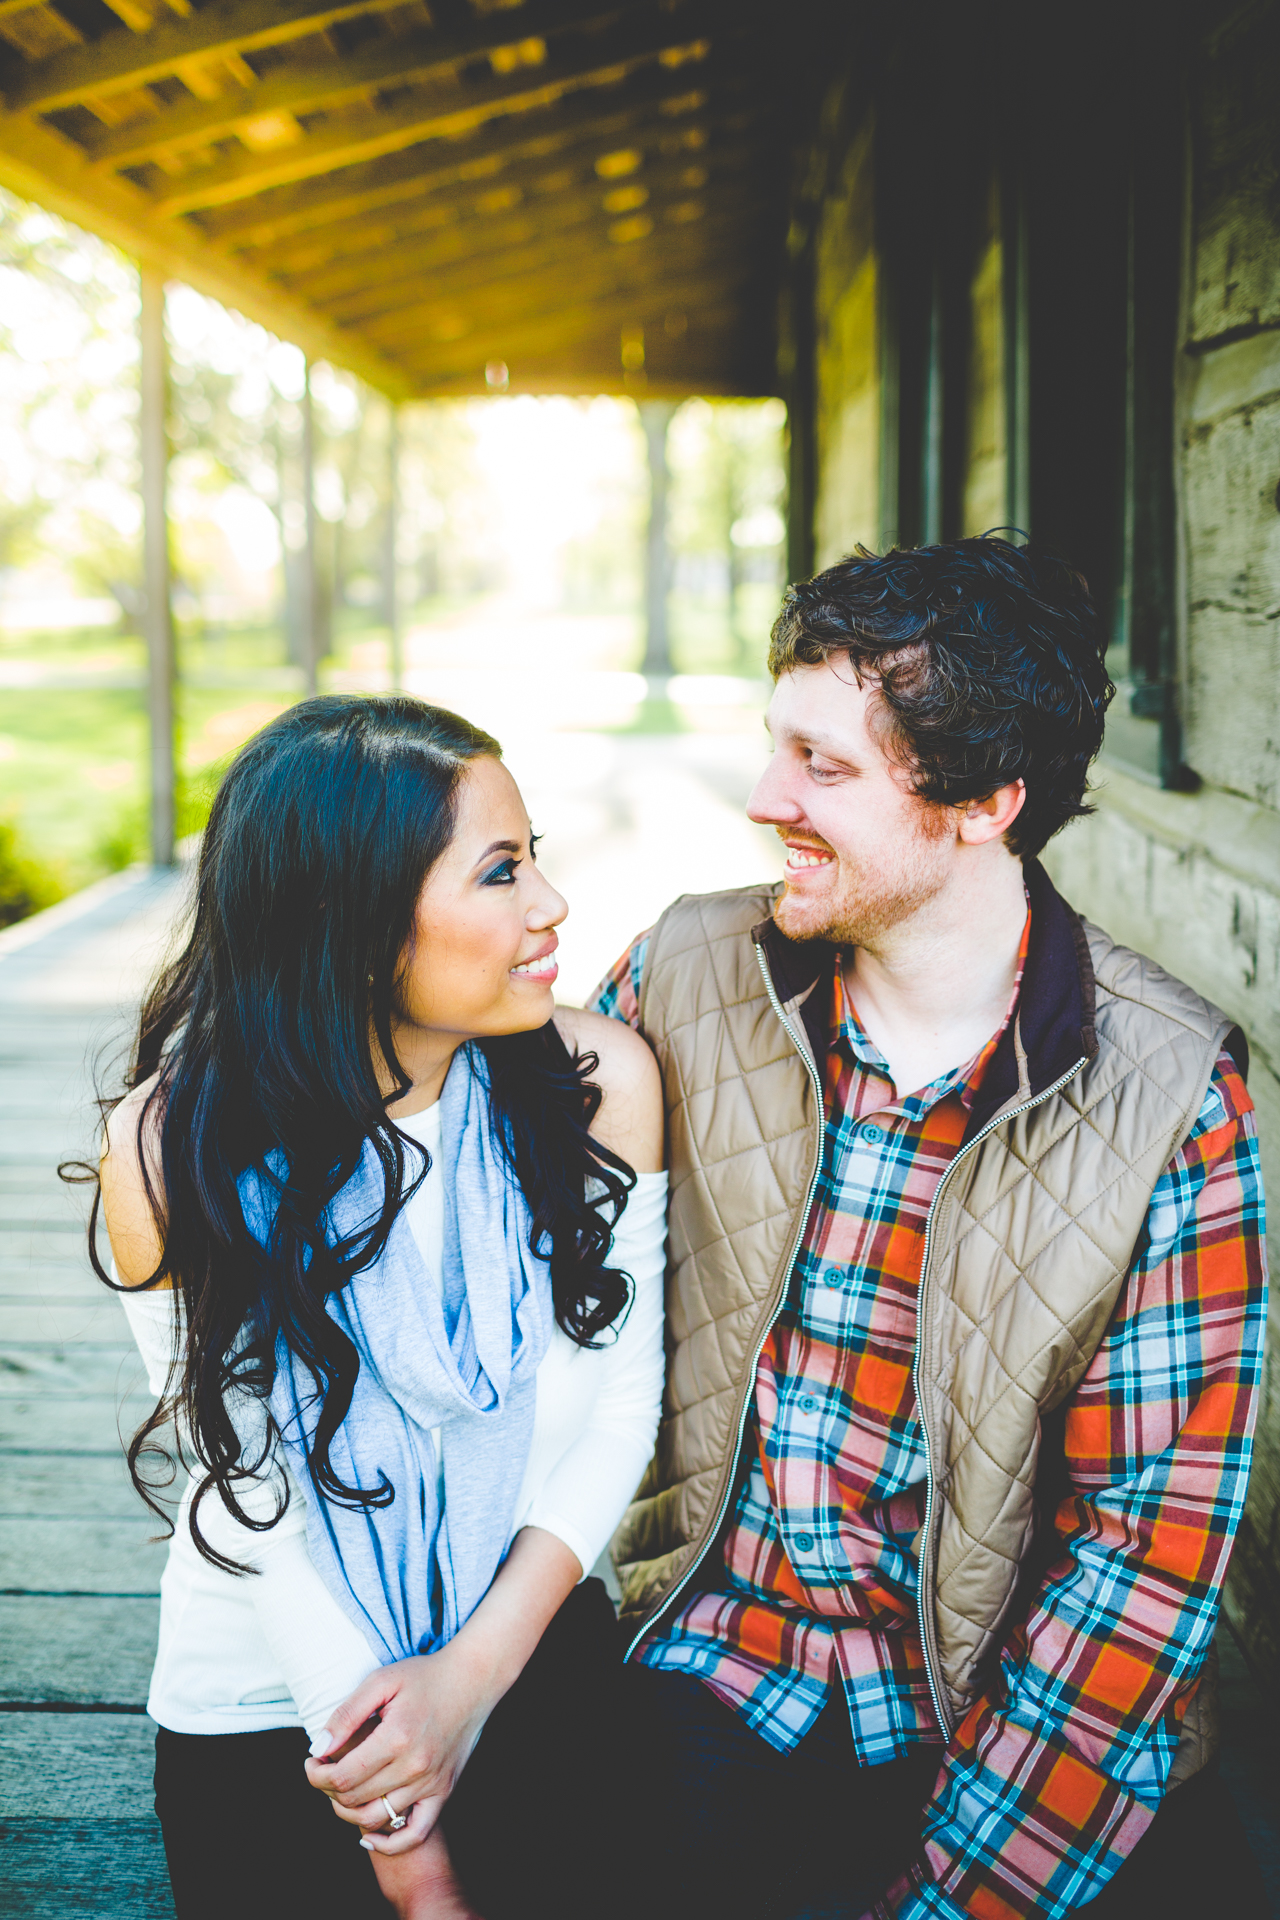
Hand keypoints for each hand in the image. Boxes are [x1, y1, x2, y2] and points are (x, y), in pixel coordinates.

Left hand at [304, 1526, 579, 1856]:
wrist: (473, 1680)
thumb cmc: (424, 1676)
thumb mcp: (381, 1681)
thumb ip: (347, 1715)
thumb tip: (318, 1749)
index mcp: (396, 1737)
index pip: (342, 1776)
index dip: (316, 1775)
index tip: (310, 1762)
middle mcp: (415, 1767)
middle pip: (355, 1799)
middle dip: (328, 1790)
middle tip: (322, 1772)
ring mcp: (431, 1783)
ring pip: (377, 1819)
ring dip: (348, 1813)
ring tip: (340, 1793)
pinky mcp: (443, 1791)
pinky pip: (415, 1832)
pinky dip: (390, 1844)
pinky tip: (369, 1837)